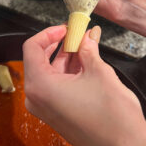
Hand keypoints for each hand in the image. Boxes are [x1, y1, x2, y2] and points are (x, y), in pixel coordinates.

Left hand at [23, 25, 145, 145]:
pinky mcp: (55, 111)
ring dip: (65, 55)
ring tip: (84, 42)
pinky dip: (68, 70)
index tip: (65, 27)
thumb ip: (88, 49)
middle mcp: (37, 97)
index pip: (32, 48)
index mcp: (40, 86)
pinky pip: (56, 84)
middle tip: (75, 32)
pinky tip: (83, 59)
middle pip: (40, 59)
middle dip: (59, 43)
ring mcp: (45, 106)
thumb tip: (87, 35)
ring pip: (50, 71)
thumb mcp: (99, 72)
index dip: (48, 33)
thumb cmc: (113, 117)